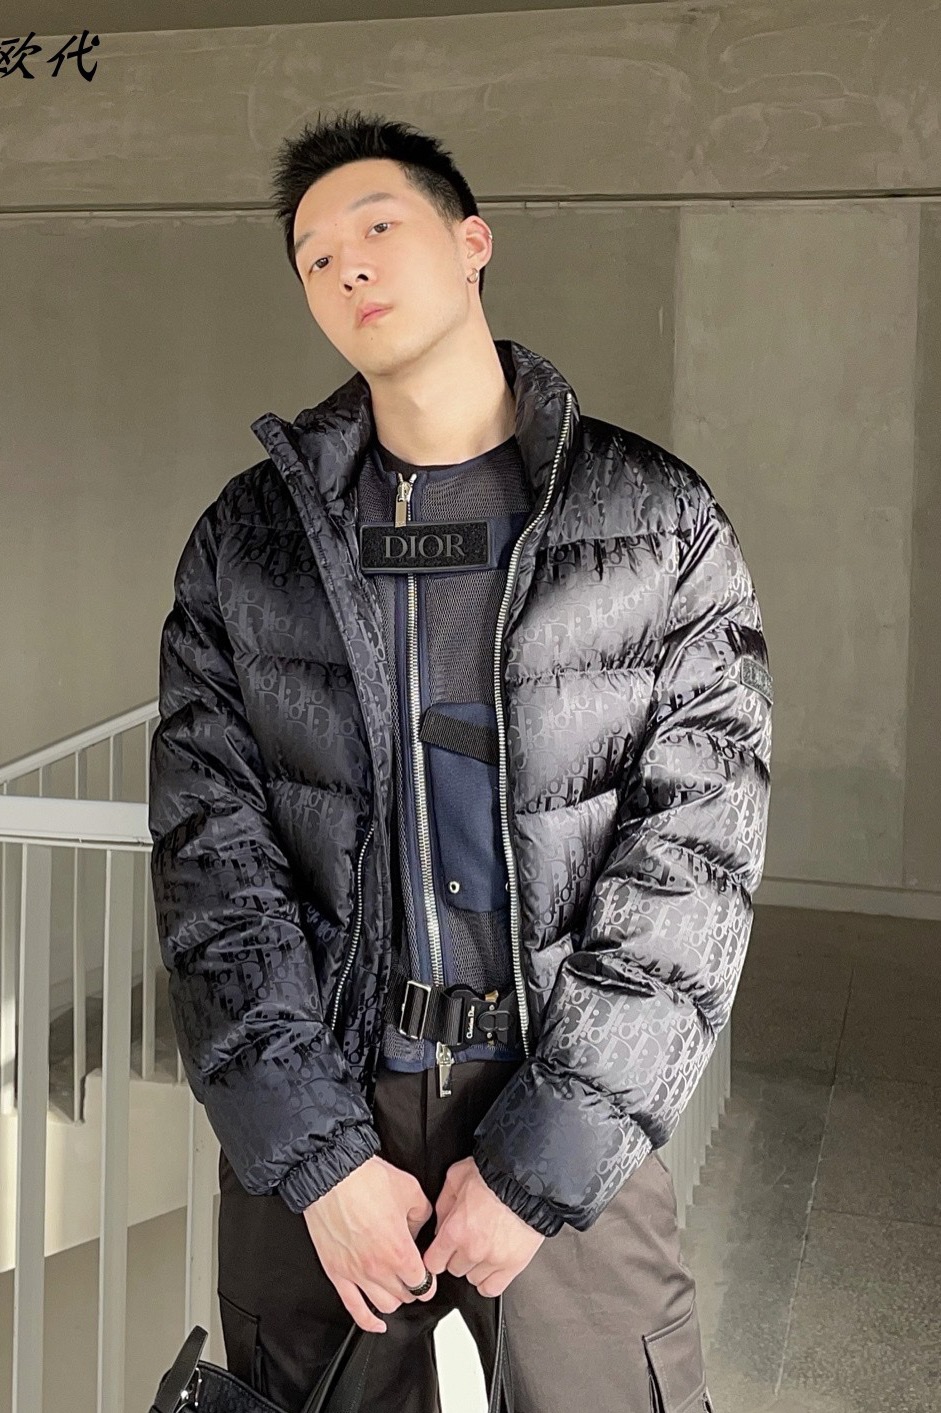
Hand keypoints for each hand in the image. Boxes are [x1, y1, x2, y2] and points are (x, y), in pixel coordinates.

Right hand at [302, 1154, 438, 1333]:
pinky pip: (353, 1308)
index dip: (429, 1278)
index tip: (428, 1271)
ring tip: (396, 1288)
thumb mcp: (410, 1191)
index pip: (423, 1283)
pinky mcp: (336, 1273)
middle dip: (412, 1287)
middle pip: (404, 1296)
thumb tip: (419, 1228)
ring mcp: (355, 1273)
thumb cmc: (366, 1179)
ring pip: (383, 1306)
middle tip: (413, 1276)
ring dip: (393, 1299)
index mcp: (399, 1251)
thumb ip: (422, 1215)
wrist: (331, 1174)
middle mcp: (378, 1268)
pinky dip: (367, 1321)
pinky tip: (377, 1323)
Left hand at [422, 1157, 544, 1297]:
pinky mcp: (513, 1266)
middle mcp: (472, 1249)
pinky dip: (489, 1280)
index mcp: (455, 1230)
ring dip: (474, 1266)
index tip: (440, 1252)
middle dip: (456, 1256)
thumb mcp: (457, 1177)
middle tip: (466, 1240)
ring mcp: (493, 1260)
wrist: (527, 1179)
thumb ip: (443, 1204)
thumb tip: (439, 1223)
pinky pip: (492, 1289)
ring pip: (472, 1279)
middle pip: (453, 1270)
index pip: (433, 1262)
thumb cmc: (494, 1175)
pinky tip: (490, 1265)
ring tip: (483, 1247)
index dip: (435, 1256)